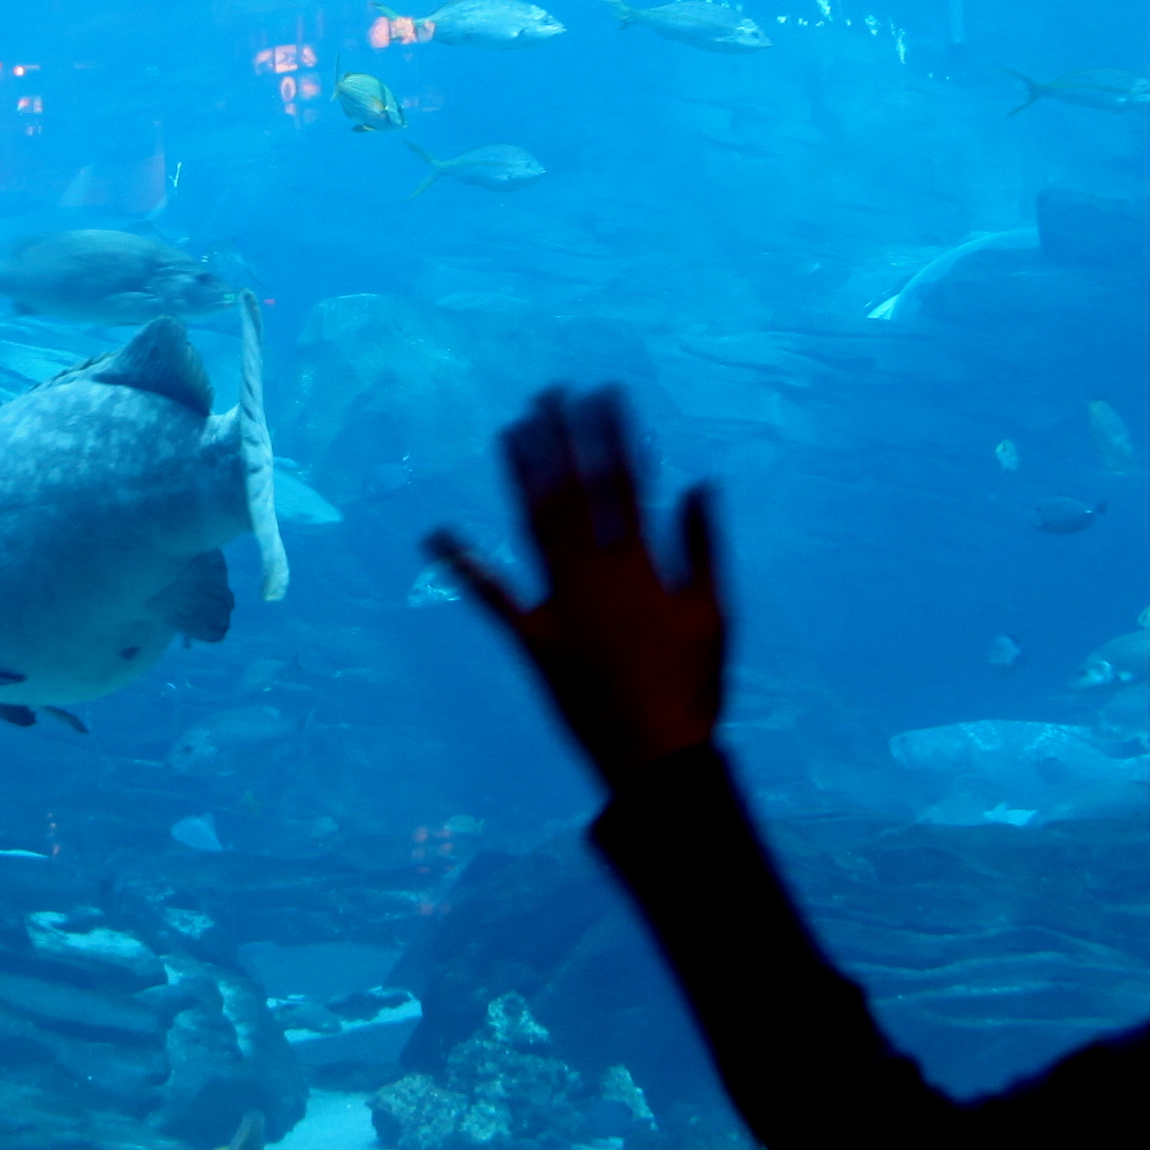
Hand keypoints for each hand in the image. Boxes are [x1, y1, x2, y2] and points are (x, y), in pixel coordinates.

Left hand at [423, 386, 728, 789]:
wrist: (656, 756)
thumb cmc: (693, 687)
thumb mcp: (712, 613)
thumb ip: (701, 546)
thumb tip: (699, 483)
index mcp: (639, 565)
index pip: (620, 483)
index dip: (609, 436)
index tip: (601, 394)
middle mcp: (592, 576)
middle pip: (571, 494)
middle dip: (561, 440)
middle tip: (547, 393)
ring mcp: (559, 607)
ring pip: (535, 528)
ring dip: (523, 477)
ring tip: (512, 431)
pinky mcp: (534, 641)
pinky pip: (493, 599)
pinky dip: (465, 566)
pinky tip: (437, 534)